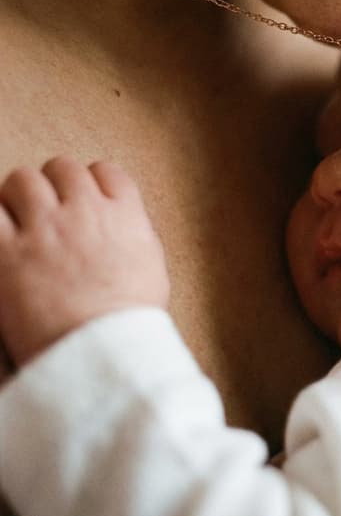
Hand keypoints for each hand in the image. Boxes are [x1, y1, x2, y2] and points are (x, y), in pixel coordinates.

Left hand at [0, 158, 168, 366]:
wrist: (103, 348)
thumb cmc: (130, 320)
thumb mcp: (151, 265)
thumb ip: (134, 233)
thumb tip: (122, 225)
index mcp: (125, 214)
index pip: (106, 170)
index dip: (92, 180)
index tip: (85, 195)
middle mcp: (85, 211)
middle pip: (62, 167)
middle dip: (53, 184)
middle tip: (47, 208)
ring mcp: (45, 228)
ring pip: (21, 179)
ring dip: (19, 195)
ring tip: (17, 218)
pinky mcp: (7, 253)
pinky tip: (0, 235)